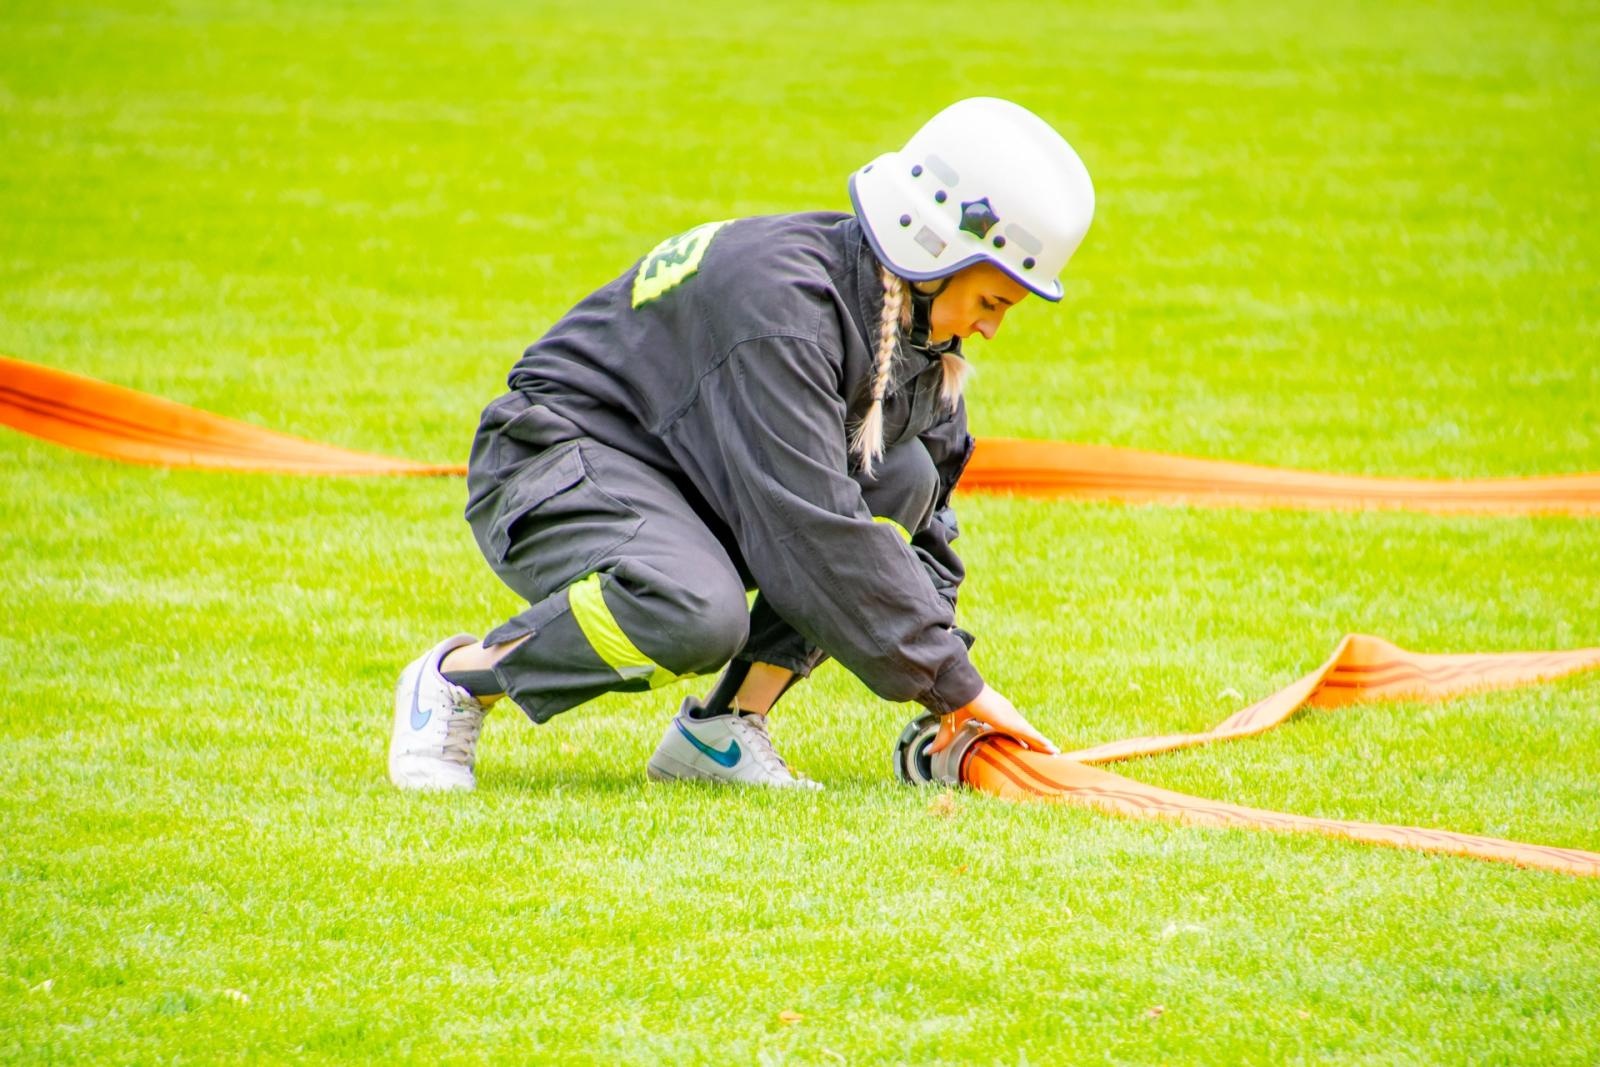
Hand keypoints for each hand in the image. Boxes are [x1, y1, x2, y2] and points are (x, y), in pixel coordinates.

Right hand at [927, 684, 1058, 755]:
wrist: (961, 691)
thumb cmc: (957, 702)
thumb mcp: (952, 725)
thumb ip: (945, 738)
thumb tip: (929, 751)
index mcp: (994, 713)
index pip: (1010, 727)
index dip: (1018, 736)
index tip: (1024, 745)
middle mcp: (1007, 714)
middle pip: (1024, 731)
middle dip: (1034, 742)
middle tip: (1046, 752)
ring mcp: (1012, 718)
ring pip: (1032, 735)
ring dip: (1042, 744)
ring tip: (1054, 754)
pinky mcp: (1014, 723)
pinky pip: (1033, 736)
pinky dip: (1042, 744)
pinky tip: (1052, 750)